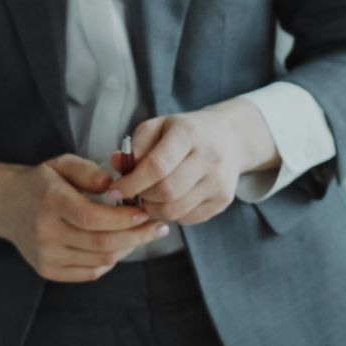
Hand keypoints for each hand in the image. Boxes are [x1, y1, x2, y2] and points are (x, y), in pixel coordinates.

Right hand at [0, 154, 168, 281]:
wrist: (6, 206)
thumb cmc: (41, 183)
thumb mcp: (62, 164)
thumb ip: (89, 171)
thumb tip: (115, 185)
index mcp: (50, 201)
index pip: (92, 217)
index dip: (124, 218)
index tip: (145, 212)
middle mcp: (45, 232)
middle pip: (101, 243)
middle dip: (136, 237)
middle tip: (157, 227)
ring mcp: (46, 256)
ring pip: (100, 260)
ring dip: (127, 248)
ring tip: (140, 234)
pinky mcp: (48, 271)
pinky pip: (90, 272)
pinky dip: (110, 260)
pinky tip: (117, 246)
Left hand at [112, 99, 277, 225]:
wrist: (229, 138)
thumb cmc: (185, 132)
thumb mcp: (159, 127)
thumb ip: (136, 146)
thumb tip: (117, 165)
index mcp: (188, 134)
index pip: (156, 166)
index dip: (131, 182)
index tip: (115, 190)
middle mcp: (209, 157)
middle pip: (166, 192)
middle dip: (142, 197)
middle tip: (135, 192)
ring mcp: (219, 181)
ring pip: (175, 211)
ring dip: (154, 209)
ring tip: (148, 198)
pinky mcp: (224, 200)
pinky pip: (187, 219)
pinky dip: (171, 214)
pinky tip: (169, 200)